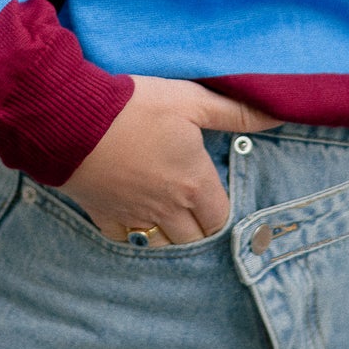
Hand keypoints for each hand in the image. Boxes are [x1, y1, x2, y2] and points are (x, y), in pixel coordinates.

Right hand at [60, 76, 278, 242]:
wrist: (71, 119)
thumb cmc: (134, 106)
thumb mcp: (190, 100)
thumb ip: (236, 112)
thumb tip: (277, 114)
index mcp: (194, 183)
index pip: (221, 218)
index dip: (222, 210)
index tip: (217, 197)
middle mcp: (168, 208)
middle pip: (195, 240)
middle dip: (201, 230)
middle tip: (198, 213)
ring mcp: (134, 216)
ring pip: (163, 247)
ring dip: (172, 240)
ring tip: (173, 222)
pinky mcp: (104, 215)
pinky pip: (125, 242)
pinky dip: (134, 237)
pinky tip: (136, 224)